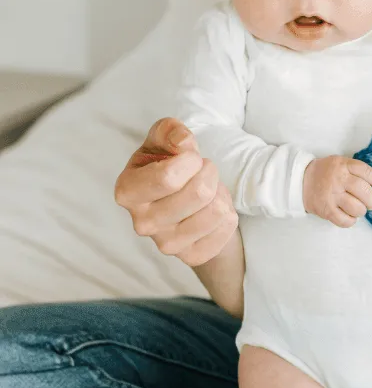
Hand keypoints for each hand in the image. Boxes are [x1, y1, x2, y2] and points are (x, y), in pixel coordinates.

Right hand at [113, 118, 237, 265]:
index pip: (169, 177)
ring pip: (217, 210)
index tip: (191, 157)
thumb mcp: (162, 141)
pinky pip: (227, 226)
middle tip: (203, 172)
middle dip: (210, 173)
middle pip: (200, 193)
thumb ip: (169, 131)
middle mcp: (142, 223)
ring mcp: (166, 245)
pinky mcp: (192, 256)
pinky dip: (227, 213)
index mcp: (127, 192)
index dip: (191, 160)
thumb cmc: (167, 165)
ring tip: (206, 191)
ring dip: (219, 193)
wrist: (182, 203)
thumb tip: (183, 143)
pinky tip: (210, 211)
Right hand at [303, 156, 371, 226]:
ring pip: (357, 208)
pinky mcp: (325, 210)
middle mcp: (338, 179)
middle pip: (364, 192)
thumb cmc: (325, 173)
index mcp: (343, 165)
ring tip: (357, 209)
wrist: (299, 180)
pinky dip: (350, 221)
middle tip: (370, 203)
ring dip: (361, 211)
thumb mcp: (339, 163)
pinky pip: (345, 221)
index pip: (366, 172)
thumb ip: (355, 170)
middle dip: (371, 201)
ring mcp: (331, 195)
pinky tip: (348, 216)